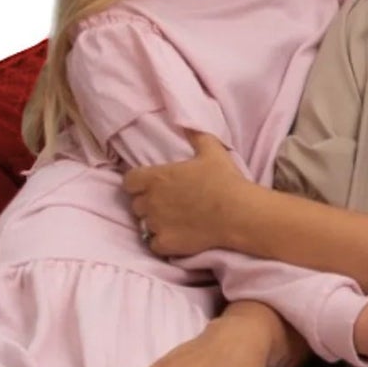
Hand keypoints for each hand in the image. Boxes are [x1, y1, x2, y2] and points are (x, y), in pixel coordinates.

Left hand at [121, 130, 251, 254]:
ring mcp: (157, 224)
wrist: (238, 214)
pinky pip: (154, 244)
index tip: (150, 186)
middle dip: (147, 204)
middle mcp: (151, 201)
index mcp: (156, 178)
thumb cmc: (225, 180)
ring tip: (173, 222)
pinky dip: (162, 242)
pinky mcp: (166, 244)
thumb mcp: (211, 150)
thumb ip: (195, 135)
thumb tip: (186, 122)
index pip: (129, 181)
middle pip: (136, 204)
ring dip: (155, 223)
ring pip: (144, 225)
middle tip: (166, 204)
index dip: (138, 184)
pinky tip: (176, 237)